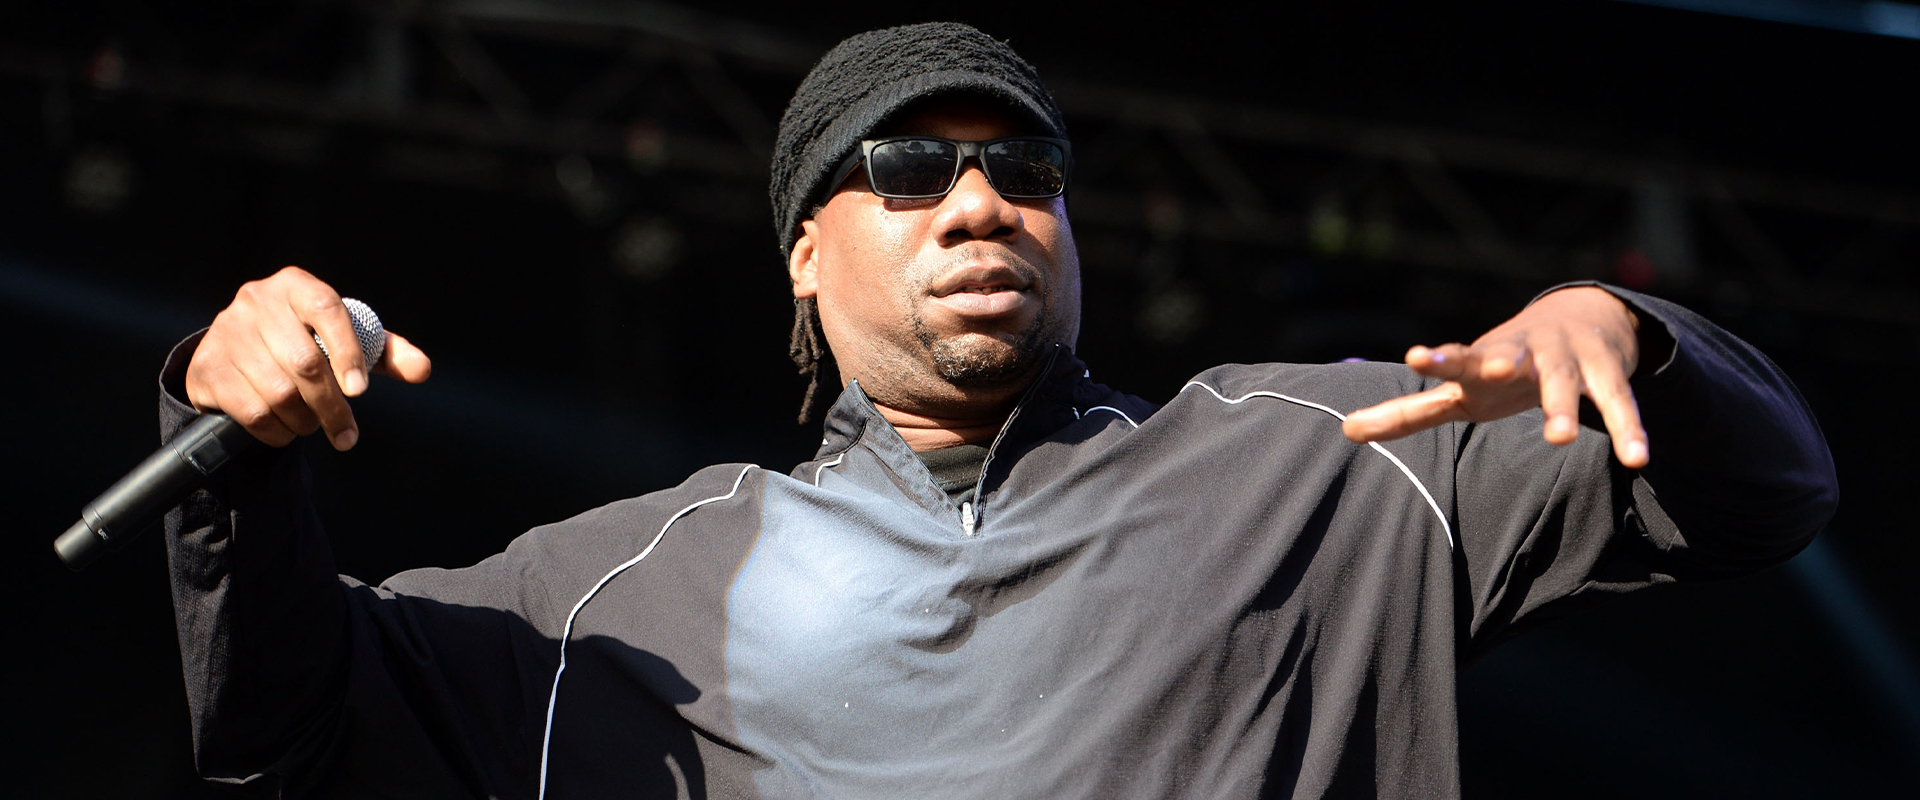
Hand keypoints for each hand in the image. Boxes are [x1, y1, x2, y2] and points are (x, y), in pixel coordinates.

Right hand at [184, 266, 431, 449]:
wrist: (237, 354)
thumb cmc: (306, 344)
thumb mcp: (347, 342)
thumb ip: (384, 353)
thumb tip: (422, 369)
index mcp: (295, 285)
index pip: (327, 309)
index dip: (348, 351)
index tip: (360, 390)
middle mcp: (255, 301)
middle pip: (305, 362)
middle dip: (332, 407)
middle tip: (347, 434)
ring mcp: (226, 332)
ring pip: (279, 392)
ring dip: (304, 422)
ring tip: (313, 426)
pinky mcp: (207, 367)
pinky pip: (251, 411)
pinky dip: (276, 431)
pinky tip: (285, 430)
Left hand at [1341, 286, 1649, 467]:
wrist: (1582, 318)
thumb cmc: (1503, 366)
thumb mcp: (1459, 391)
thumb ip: (1407, 413)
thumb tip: (1345, 430)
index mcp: (1482, 359)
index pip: (1456, 359)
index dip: (1438, 359)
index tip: (1416, 356)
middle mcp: (1523, 352)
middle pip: (1511, 358)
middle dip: (1501, 362)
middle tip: (1494, 371)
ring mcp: (1567, 359)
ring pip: (1566, 383)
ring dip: (1563, 407)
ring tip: (1557, 438)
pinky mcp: (1607, 373)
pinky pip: (1620, 404)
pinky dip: (1629, 431)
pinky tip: (1639, 459)